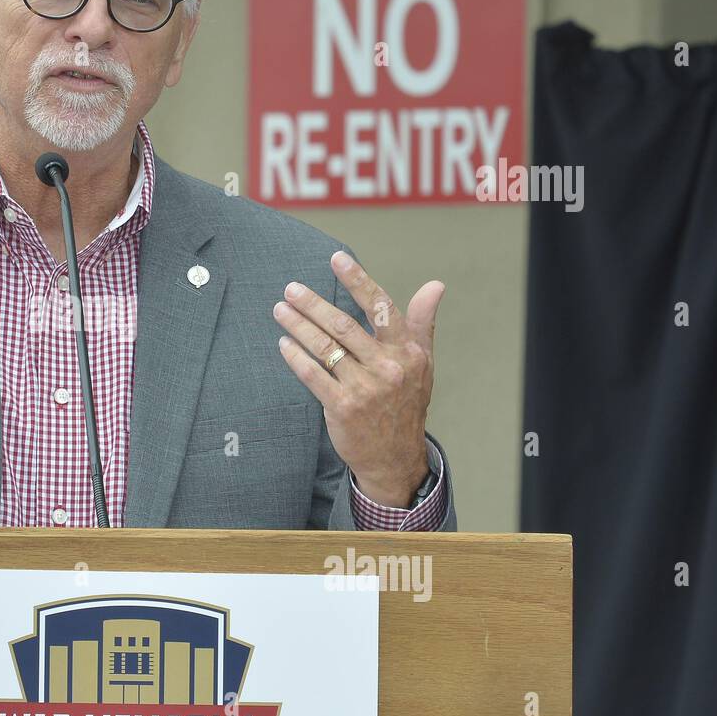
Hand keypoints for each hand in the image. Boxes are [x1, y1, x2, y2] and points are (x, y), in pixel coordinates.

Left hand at [272, 251, 443, 506]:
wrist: (395, 457)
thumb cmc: (406, 403)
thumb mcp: (421, 363)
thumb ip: (421, 322)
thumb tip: (436, 285)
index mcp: (406, 351)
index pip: (380, 306)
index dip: (357, 280)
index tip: (336, 258)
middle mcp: (387, 367)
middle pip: (343, 325)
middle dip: (313, 304)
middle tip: (290, 288)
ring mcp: (365, 388)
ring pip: (325, 348)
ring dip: (298, 326)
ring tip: (280, 310)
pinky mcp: (343, 408)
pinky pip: (314, 375)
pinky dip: (296, 357)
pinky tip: (284, 343)